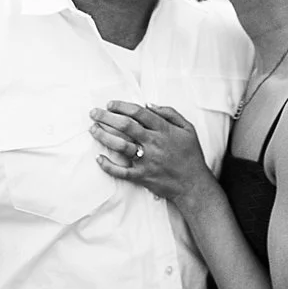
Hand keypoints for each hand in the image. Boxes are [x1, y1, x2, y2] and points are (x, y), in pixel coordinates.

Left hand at [90, 102, 213, 208]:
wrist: (193, 184)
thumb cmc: (190, 155)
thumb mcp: (188, 129)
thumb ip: (170, 113)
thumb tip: (149, 104)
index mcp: (164, 130)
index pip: (139, 112)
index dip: (122, 106)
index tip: (110, 104)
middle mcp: (154, 143)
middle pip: (125, 126)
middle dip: (106, 117)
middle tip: (93, 113)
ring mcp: (147, 160)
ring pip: (121, 146)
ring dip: (104, 136)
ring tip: (93, 130)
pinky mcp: (142, 176)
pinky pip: (121, 171)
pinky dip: (108, 166)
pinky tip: (99, 158)